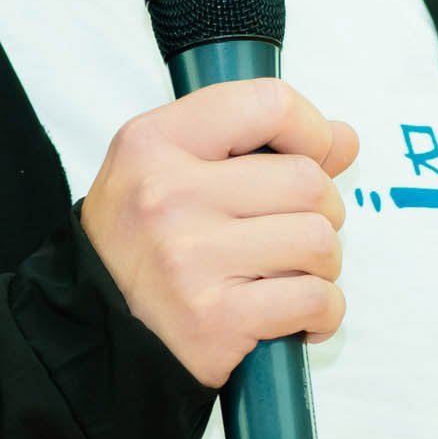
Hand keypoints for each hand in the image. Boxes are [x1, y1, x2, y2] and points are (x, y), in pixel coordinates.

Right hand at [80, 79, 362, 386]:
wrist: (93, 334)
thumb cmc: (139, 249)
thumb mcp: (165, 170)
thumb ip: (249, 144)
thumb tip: (344, 139)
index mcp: (154, 143)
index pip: (267, 104)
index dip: (311, 129)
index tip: (314, 155)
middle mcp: (168, 195)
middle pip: (307, 181)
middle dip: (322, 211)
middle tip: (293, 234)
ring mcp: (191, 258)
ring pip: (319, 241)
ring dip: (321, 265)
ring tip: (288, 276)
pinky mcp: (216, 318)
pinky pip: (316, 299)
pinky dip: (322, 311)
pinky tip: (296, 316)